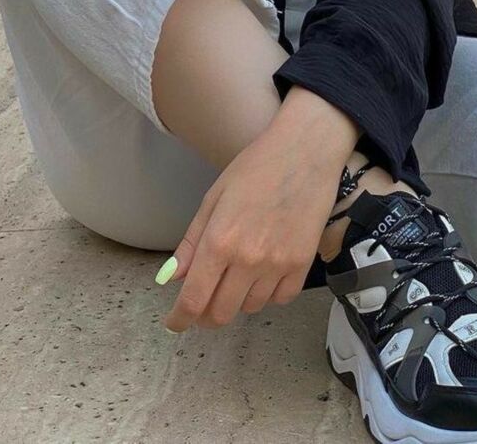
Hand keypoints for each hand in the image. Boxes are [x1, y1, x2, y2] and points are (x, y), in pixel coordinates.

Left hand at [157, 125, 341, 332]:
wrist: (305, 152)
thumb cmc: (256, 167)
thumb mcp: (214, 197)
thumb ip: (192, 242)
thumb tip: (171, 277)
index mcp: (219, 241)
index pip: (193, 299)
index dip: (180, 318)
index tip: (175, 323)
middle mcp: (247, 260)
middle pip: (221, 313)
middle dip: (206, 314)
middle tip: (204, 300)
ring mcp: (277, 265)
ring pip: (250, 308)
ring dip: (238, 300)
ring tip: (237, 275)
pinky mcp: (302, 265)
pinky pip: (280, 299)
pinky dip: (268, 294)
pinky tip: (264, 273)